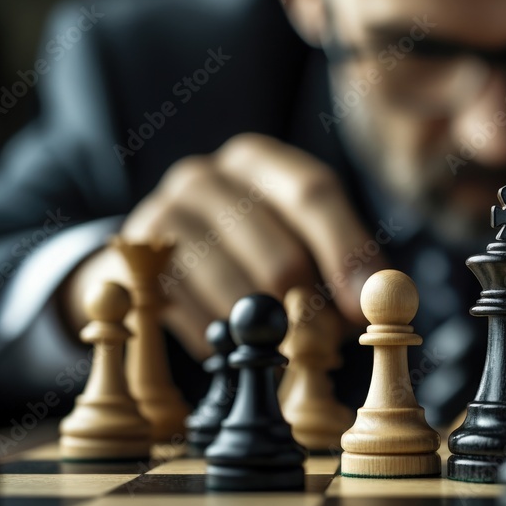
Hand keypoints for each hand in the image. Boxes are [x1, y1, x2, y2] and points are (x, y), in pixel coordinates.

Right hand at [62, 134, 387, 356]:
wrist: (158, 262)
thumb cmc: (251, 249)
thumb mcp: (300, 238)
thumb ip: (343, 261)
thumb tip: (371, 302)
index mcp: (259, 160)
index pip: (313, 195)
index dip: (346, 253)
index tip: (364, 307)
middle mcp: (206, 177)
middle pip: (281, 254)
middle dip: (314, 310)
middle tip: (327, 343)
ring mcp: (163, 219)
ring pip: (242, 295)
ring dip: (273, 335)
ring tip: (282, 343)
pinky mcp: (135, 271)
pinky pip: (201, 324)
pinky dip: (228, 345)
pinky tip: (233, 341)